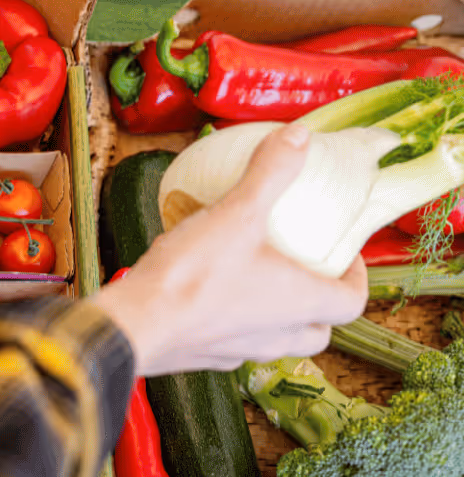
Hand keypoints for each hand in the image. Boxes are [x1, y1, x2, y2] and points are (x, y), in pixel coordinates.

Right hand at [94, 123, 368, 376]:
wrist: (135, 326)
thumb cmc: (194, 275)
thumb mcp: (236, 213)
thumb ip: (271, 173)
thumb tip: (300, 135)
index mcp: (301, 304)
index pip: (352, 302)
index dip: (356, 277)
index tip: (342, 253)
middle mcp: (278, 335)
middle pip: (318, 330)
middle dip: (318, 302)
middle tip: (303, 269)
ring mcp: (241, 352)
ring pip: (277, 340)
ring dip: (277, 316)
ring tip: (255, 280)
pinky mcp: (206, 358)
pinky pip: (234, 342)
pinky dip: (233, 322)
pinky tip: (208, 295)